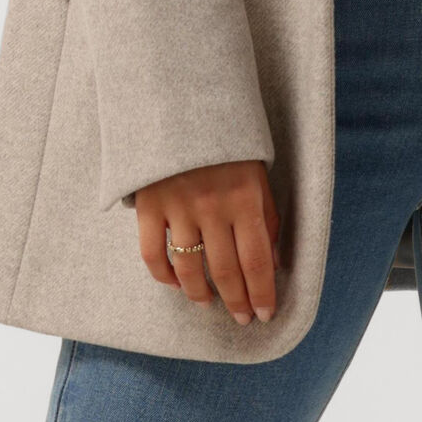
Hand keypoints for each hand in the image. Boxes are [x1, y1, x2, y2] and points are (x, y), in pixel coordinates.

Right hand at [135, 160, 281, 326]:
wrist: (178, 103)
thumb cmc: (227, 144)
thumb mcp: (258, 173)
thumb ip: (267, 217)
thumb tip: (273, 263)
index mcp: (245, 199)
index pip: (257, 261)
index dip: (262, 293)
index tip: (265, 314)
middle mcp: (213, 208)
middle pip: (226, 270)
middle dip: (237, 301)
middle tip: (241, 318)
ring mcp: (178, 208)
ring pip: (189, 267)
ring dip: (200, 293)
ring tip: (208, 304)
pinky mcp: (148, 206)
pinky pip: (153, 253)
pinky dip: (163, 275)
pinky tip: (174, 284)